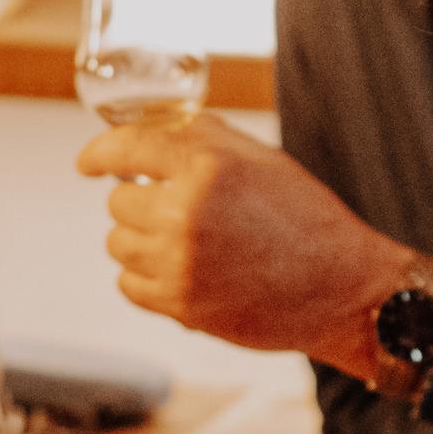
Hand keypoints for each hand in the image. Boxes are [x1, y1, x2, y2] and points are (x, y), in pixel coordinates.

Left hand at [76, 117, 425, 370]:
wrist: (344, 290)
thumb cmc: (309, 222)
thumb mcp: (261, 159)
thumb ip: (203, 139)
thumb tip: (152, 129)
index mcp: (209, 165)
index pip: (127, 147)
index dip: (98, 153)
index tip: (88, 163)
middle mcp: (187, 210)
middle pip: (118, 200)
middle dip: (141, 202)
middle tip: (178, 211)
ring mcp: (180, 261)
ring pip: (118, 243)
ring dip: (140, 240)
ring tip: (185, 244)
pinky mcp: (181, 304)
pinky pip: (128, 284)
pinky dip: (146, 278)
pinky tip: (182, 272)